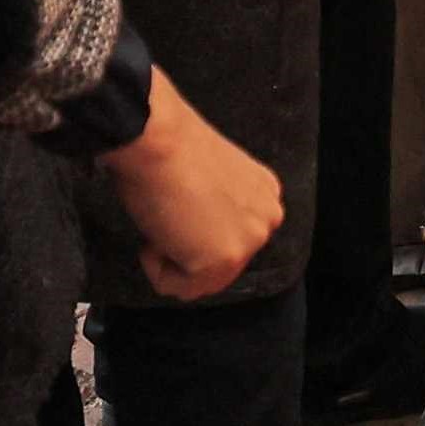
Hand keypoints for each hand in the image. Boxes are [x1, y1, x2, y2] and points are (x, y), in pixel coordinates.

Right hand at [100, 78, 282, 302]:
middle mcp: (268, 218)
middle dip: (186, 252)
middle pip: (221, 267)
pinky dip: (157, 269)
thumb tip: (196, 232)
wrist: (155, 136)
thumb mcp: (210, 181)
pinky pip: (179, 289)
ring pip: (200, 282)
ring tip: (164, 221)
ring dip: (171, 260)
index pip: (231, 240)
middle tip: (167, 217)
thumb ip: (217, 208)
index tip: (177, 210)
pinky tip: (157, 233)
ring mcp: (249, 241)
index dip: (194, 235)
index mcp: (266, 194)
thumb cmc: (167, 148)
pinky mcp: (224, 259)